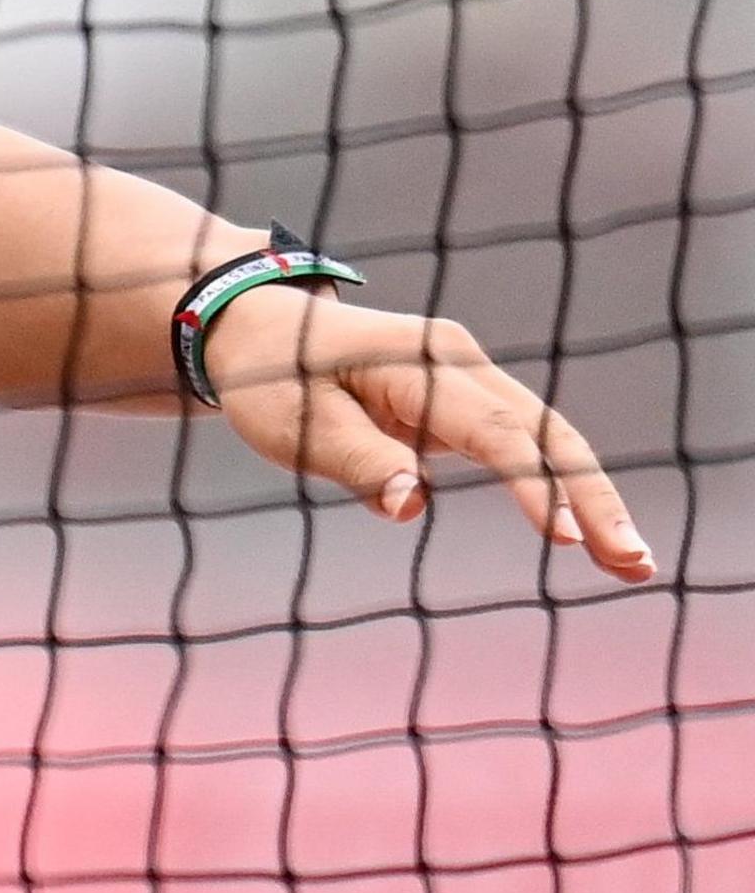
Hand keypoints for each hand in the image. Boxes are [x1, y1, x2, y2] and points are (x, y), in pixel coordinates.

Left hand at [203, 287, 656, 582]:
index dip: (536, 485)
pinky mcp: (465, 403)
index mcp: (422, 363)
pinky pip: (524, 445)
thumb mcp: (295, 425)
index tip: (566, 537)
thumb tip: (412, 505)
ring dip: (589, 499)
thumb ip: (359, 463)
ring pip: (547, 438)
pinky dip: (560, 488)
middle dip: (593, 499)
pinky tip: (588, 537)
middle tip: (633, 563)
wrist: (259, 328)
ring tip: (629, 565)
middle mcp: (460, 364)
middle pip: (546, 432)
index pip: (495, 431)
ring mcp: (468, 380)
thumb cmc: (274, 378)